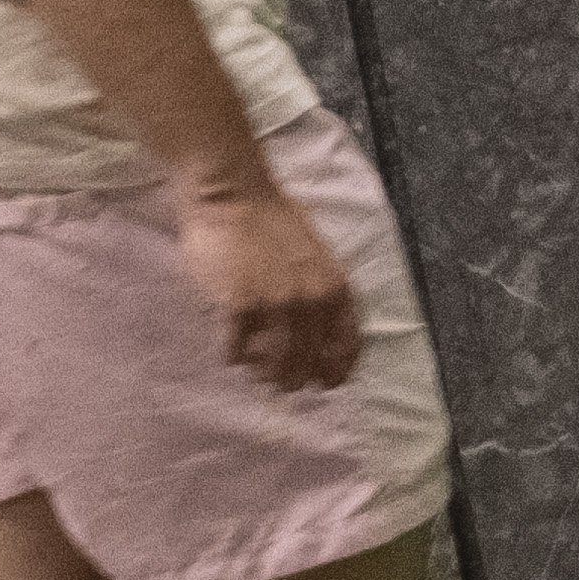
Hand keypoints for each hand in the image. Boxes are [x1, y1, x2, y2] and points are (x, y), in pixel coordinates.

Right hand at [174, 173, 362, 390]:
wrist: (232, 195)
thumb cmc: (271, 220)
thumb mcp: (315, 257)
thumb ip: (320, 293)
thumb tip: (317, 334)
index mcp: (335, 288)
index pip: (348, 346)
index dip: (337, 371)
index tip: (326, 384)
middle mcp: (311, 302)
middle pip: (308, 363)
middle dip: (294, 380)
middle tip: (280, 384)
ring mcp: (274, 306)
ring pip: (274, 365)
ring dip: (264, 374)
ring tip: (255, 371)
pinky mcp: (238, 307)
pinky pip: (236, 350)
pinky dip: (233, 356)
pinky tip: (231, 349)